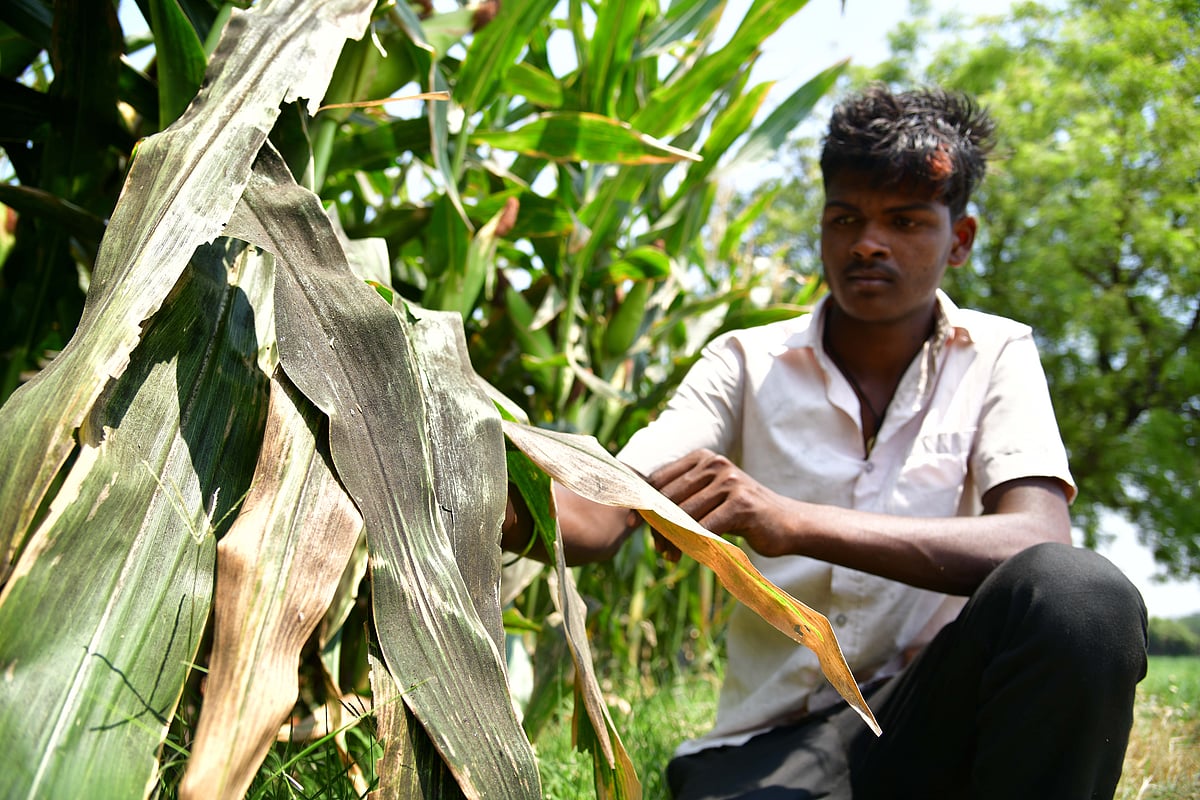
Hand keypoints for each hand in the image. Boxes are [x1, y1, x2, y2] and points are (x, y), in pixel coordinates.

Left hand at [647, 449, 796, 557]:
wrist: (788, 524)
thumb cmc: (741, 515)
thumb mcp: (710, 499)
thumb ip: (681, 499)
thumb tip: (639, 516)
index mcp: (703, 457)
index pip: (660, 480)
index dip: (644, 505)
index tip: (635, 527)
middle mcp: (715, 463)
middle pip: (669, 497)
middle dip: (657, 526)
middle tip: (658, 548)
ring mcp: (730, 482)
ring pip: (684, 515)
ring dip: (673, 539)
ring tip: (670, 556)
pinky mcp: (741, 504)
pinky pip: (704, 528)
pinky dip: (692, 543)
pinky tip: (691, 555)